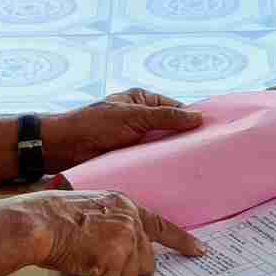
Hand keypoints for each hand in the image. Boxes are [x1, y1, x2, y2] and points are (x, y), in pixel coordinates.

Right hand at [11, 189, 205, 275]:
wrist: (35, 223)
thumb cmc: (52, 220)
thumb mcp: (92, 212)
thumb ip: (113, 227)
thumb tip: (126, 258)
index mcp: (125, 206)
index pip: (161, 226)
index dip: (181, 241)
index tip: (199, 252)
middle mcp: (130, 221)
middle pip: (145, 264)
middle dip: (123, 272)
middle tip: (96, 267)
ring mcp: (124, 239)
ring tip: (80, 267)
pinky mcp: (113, 258)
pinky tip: (74, 275)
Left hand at [42, 88, 203, 170]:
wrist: (65, 148)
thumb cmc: (95, 123)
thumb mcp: (134, 116)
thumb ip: (166, 117)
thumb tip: (197, 118)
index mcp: (142, 101)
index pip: (175, 108)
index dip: (191, 119)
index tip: (211, 132)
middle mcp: (141, 119)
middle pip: (171, 129)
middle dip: (185, 140)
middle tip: (208, 152)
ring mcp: (136, 140)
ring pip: (162, 147)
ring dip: (173, 156)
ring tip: (197, 166)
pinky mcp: (130, 159)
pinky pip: (151, 162)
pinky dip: (161, 166)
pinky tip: (175, 174)